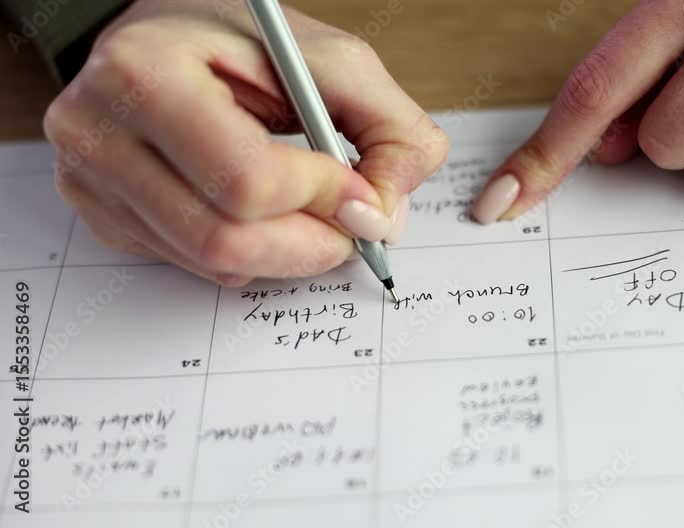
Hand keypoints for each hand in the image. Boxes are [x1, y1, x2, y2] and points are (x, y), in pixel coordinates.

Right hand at [44, 0, 447, 285]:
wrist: (163, 41)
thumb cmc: (241, 43)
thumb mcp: (331, 59)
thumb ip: (388, 127)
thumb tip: (384, 217)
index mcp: (146, 74)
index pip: (247, 179)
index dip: (323, 198)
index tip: (363, 193)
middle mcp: (98, 132)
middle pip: (224, 238)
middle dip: (310, 244)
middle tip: (350, 227)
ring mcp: (91, 181)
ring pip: (211, 262)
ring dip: (285, 253)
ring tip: (314, 215)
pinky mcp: (101, 216)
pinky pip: (193, 266)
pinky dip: (249, 253)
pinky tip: (262, 213)